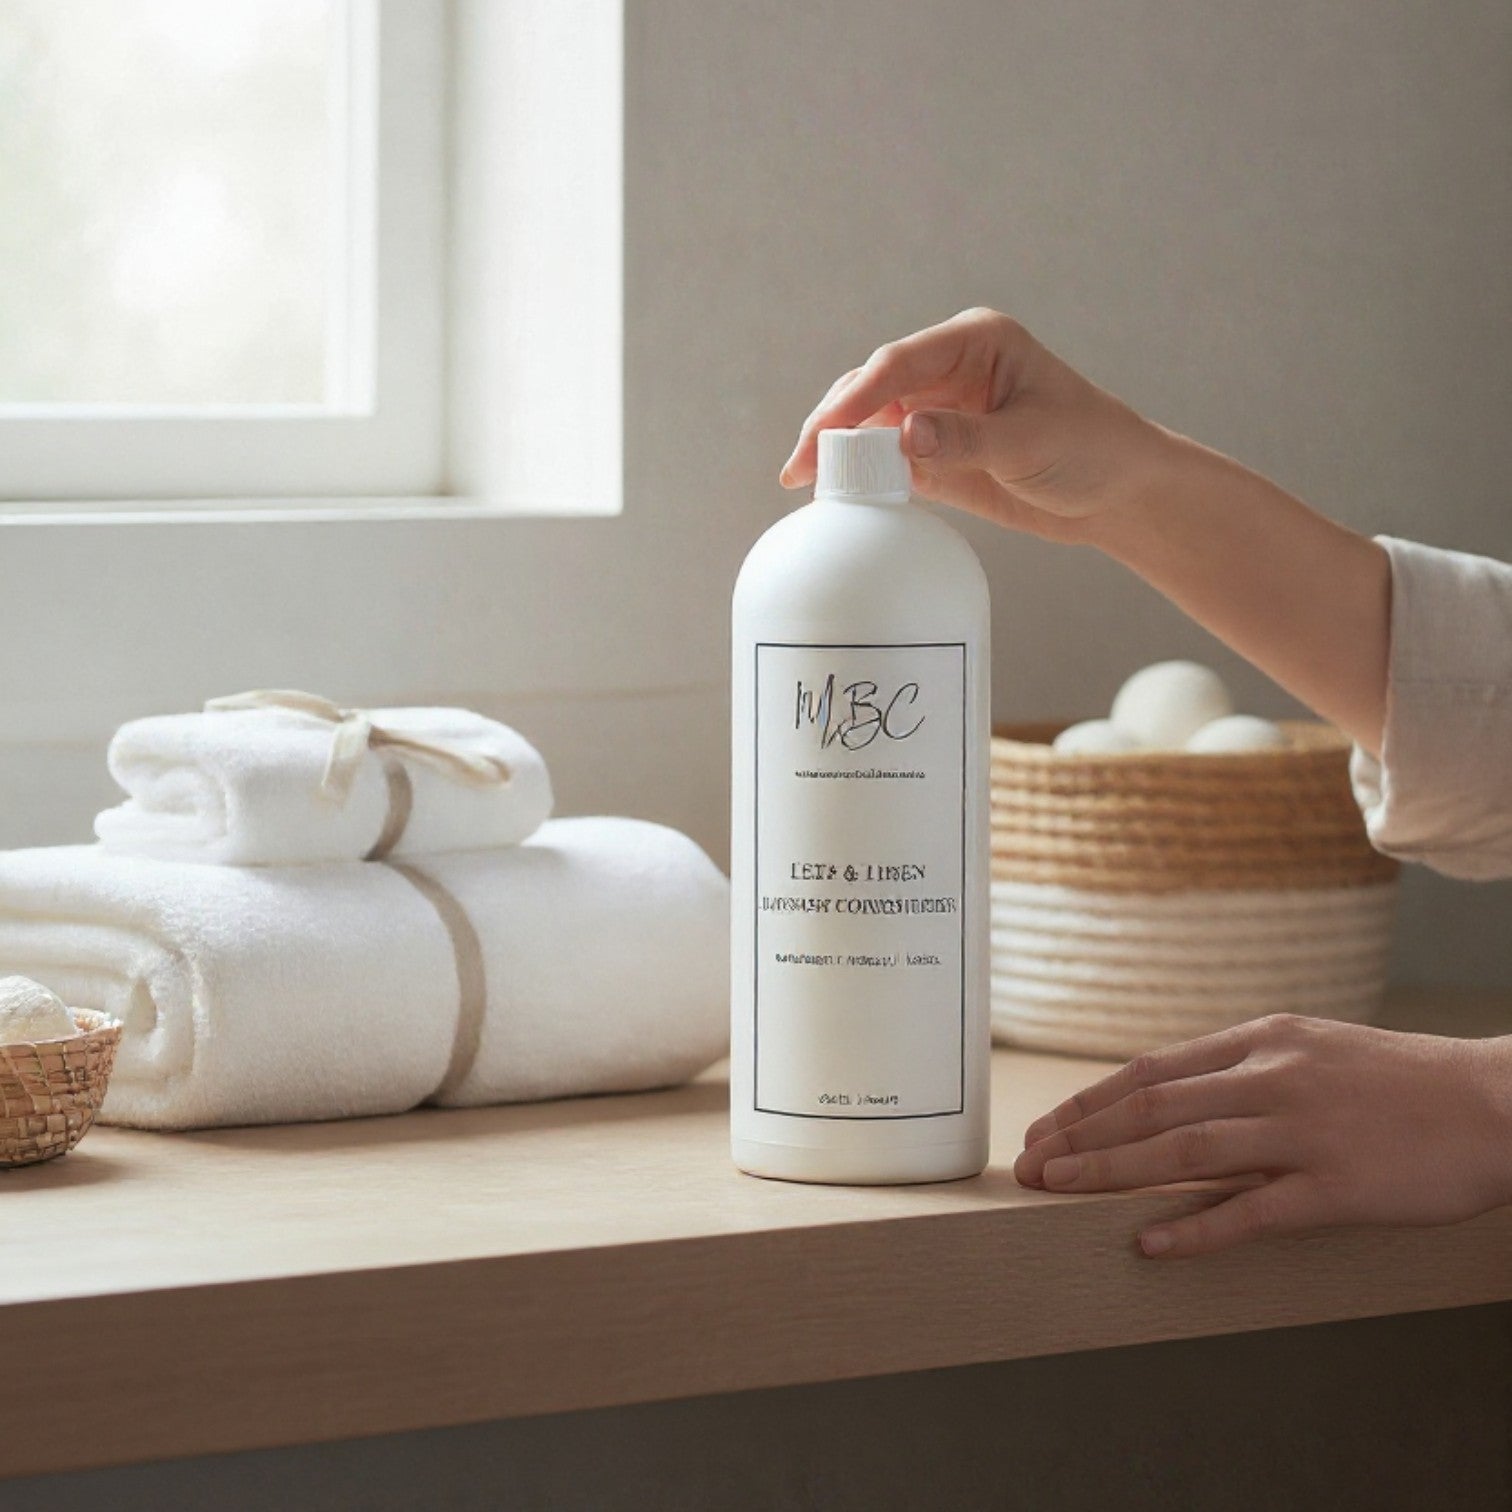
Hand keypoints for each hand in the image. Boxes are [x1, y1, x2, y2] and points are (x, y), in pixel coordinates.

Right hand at [779, 307, 1170, 542]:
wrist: (1117, 493)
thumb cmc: (1092, 449)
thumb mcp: (1031, 442)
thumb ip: (967, 439)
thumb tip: (905, 436)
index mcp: (976, 341)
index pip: (898, 363)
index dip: (856, 398)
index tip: (826, 435)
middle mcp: (949, 368)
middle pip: (871, 387)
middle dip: (832, 425)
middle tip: (800, 468)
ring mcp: (938, 409)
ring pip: (869, 421)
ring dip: (838, 450)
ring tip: (805, 482)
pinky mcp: (935, 450)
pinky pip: (884, 457)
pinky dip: (859, 475)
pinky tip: (836, 495)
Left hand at [1013, 1014, 1511, 1257]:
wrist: (1497, 1102)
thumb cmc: (1400, 1082)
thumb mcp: (1310, 1048)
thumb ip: (1243, 1067)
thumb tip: (1171, 1095)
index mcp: (1260, 1041)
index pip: (1149, 1070)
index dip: (1088, 1102)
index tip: (1045, 1127)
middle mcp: (1270, 1078)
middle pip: (1151, 1108)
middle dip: (1080, 1137)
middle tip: (1028, 1167)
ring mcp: (1302, 1131)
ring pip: (1184, 1151)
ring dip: (1111, 1172)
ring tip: (1058, 1192)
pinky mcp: (1338, 1186)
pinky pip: (1252, 1211)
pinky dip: (1194, 1227)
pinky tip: (1148, 1243)